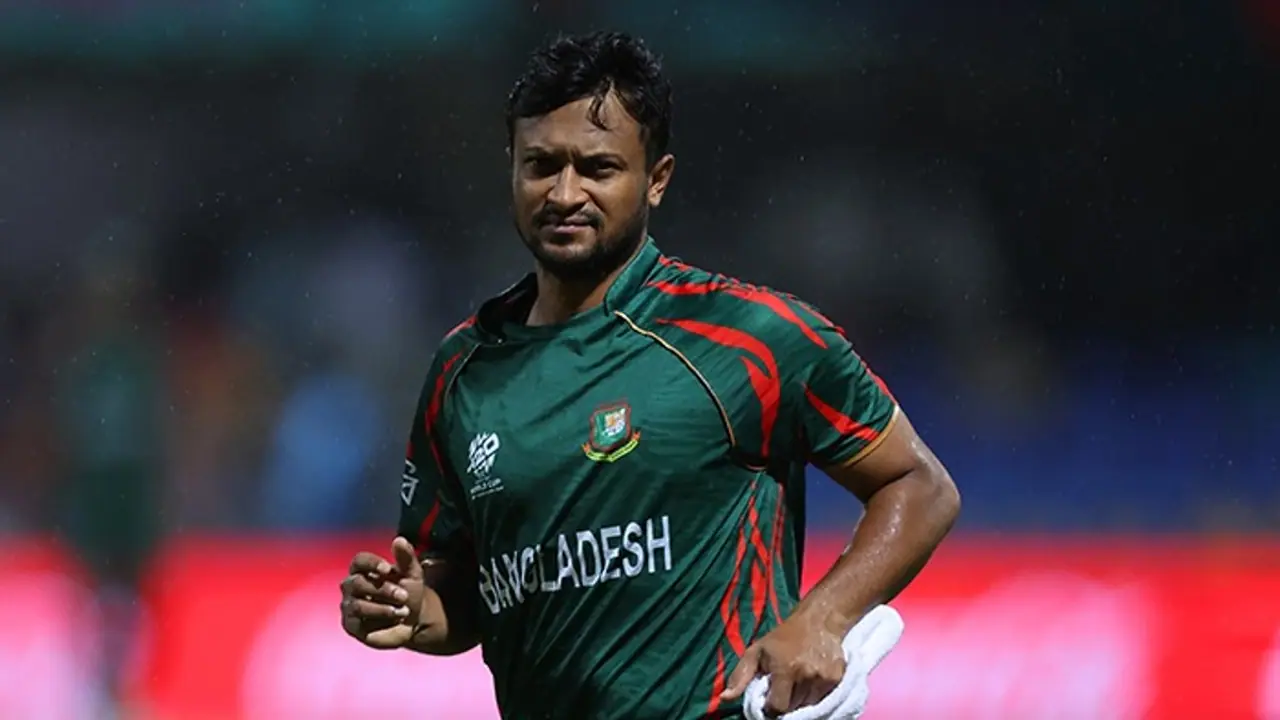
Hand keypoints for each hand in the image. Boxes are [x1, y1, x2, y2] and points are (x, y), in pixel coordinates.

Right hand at [339, 537, 425, 648]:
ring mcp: (349, 605)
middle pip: (358, 583)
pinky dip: (377, 620)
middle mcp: (351, 586)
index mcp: (363, 569)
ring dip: (382, 608)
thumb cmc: (409, 592)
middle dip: (383, 590)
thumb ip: (406, 557)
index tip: (387, 569)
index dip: (371, 563)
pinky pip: (357, 622)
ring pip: (358, 604)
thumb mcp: (412, 574)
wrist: (414, 620)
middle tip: (404, 596)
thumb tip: (399, 540)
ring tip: (403, 611)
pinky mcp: (350, 625)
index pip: (359, 561)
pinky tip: (393, 619)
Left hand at [720, 613, 846, 714]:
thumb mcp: (756, 651)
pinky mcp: (836, 679)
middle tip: (783, 686)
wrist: (818, 621)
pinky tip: (810, 680)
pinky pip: (822, 699)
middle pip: (793, 708)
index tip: (769, 698)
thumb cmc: (782, 637)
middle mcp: (805, 676)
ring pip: (808, 705)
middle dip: (786, 702)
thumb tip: (724, 698)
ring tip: (797, 681)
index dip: (771, 706)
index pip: (777, 707)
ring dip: (800, 699)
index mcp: (784, 670)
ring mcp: (822, 678)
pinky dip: (814, 694)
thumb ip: (740, 676)